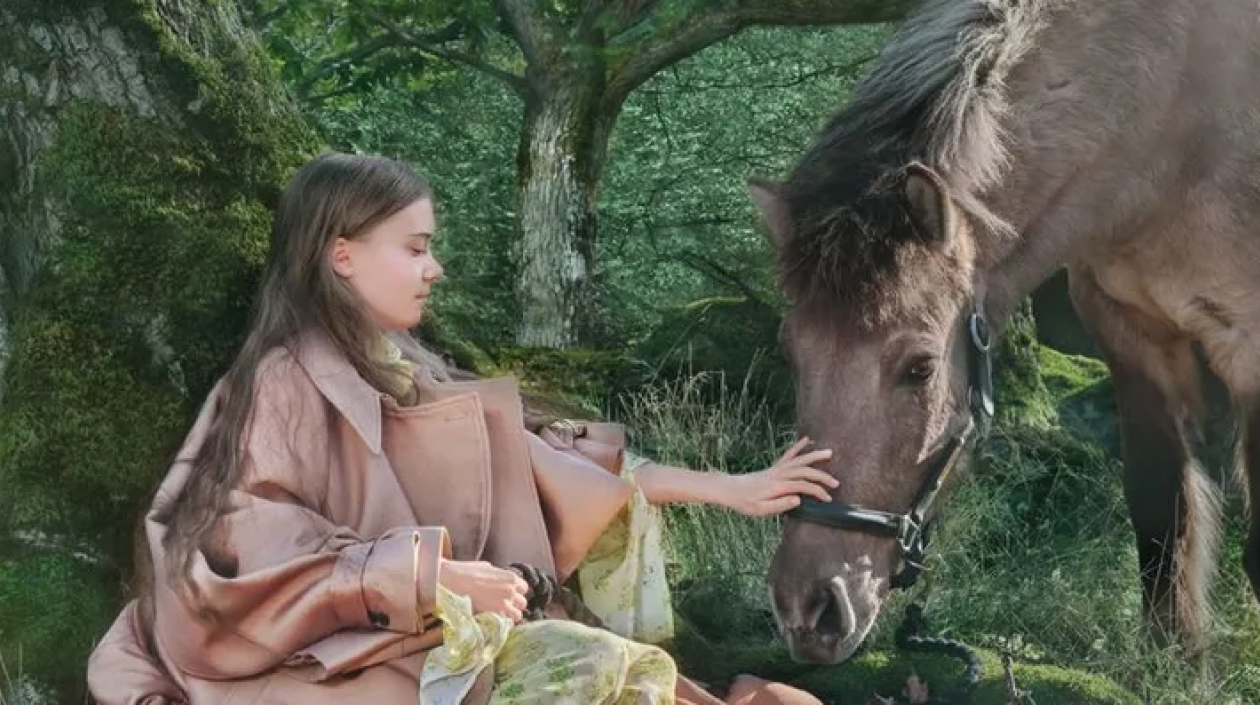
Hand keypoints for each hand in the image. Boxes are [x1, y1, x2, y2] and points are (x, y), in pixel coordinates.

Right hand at [437, 559, 529, 622]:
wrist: (452, 580)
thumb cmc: (467, 571)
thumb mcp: (487, 568)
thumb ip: (498, 575)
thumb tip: (500, 579)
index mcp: (511, 577)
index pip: (524, 588)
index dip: (517, 592)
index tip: (510, 594)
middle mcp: (511, 590)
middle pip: (522, 603)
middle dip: (515, 605)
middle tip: (505, 606)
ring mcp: (503, 604)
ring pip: (517, 616)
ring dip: (510, 616)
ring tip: (501, 615)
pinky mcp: (493, 614)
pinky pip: (506, 623)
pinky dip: (502, 623)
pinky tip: (495, 620)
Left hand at [722, 437, 836, 516]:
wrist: (729, 489)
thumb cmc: (744, 502)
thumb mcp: (760, 510)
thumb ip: (780, 505)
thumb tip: (798, 499)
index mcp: (778, 485)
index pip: (804, 486)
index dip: (818, 492)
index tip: (828, 499)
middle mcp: (779, 474)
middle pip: (805, 471)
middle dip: (822, 476)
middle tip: (836, 483)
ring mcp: (776, 469)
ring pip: (799, 459)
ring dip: (815, 456)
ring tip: (829, 452)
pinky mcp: (774, 467)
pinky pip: (788, 454)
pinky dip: (798, 446)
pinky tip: (807, 440)